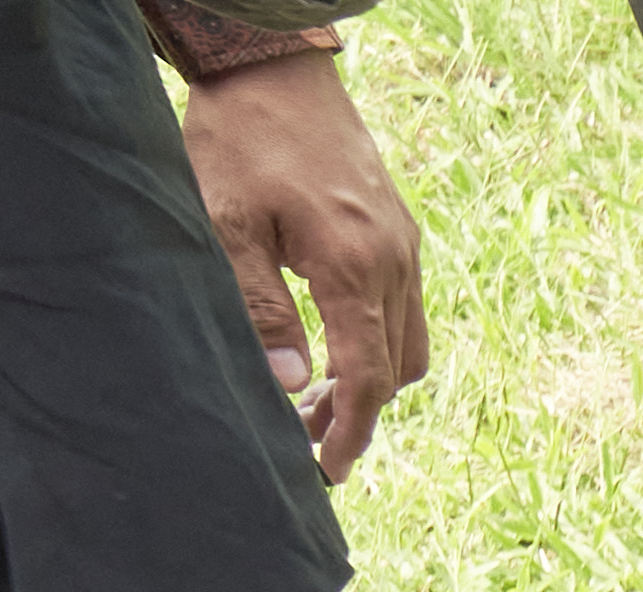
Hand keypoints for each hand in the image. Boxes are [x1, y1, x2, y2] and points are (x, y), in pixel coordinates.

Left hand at [174, 56, 427, 482]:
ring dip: (376, 378)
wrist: (279, 74)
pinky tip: (340, 337)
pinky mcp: (401, 234)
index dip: (349, 430)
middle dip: (361, 412)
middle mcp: (393, 263)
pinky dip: (382, 340)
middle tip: (309, 433)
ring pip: (412, 343)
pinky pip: (408, 307)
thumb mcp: (230, 224)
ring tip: (323, 392)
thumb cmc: (242, 144)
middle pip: (399, 370)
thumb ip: (261, 306)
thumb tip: (288, 381)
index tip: (328, 466)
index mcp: (352, 267)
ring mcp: (405, 248)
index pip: (367, 376)